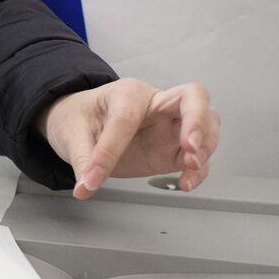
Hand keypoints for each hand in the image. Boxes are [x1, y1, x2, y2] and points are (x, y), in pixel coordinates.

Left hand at [39, 79, 220, 198]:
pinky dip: (199, 170)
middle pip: (194, 97)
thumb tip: (86, 185)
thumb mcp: (71, 134)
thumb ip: (82, 159)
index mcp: (127, 94)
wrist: (81, 122)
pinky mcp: (173, 149)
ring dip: (206, 146)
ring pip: (207, 124)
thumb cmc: (80, 117)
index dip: (110, 150)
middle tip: (190, 145)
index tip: (92, 177)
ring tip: (191, 166)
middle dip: (197, 120)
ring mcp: (169, 126)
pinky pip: (198, 157)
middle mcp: (156, 104)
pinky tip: (187, 183)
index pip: (126, 118)